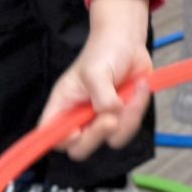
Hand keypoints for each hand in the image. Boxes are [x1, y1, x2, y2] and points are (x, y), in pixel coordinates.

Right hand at [40, 0, 153, 158]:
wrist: (128, 42)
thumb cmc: (103, 52)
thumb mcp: (95, 72)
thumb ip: (101, 97)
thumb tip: (112, 116)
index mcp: (64, 105)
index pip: (52, 135)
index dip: (62, 140)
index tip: (78, 131)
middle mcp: (80, 117)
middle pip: (81, 149)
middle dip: (97, 135)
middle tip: (110, 118)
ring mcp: (102, 119)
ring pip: (112, 140)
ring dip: (126, 118)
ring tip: (132, 92)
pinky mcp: (123, 117)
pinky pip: (130, 127)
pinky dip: (138, 109)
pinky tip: (139, 89)